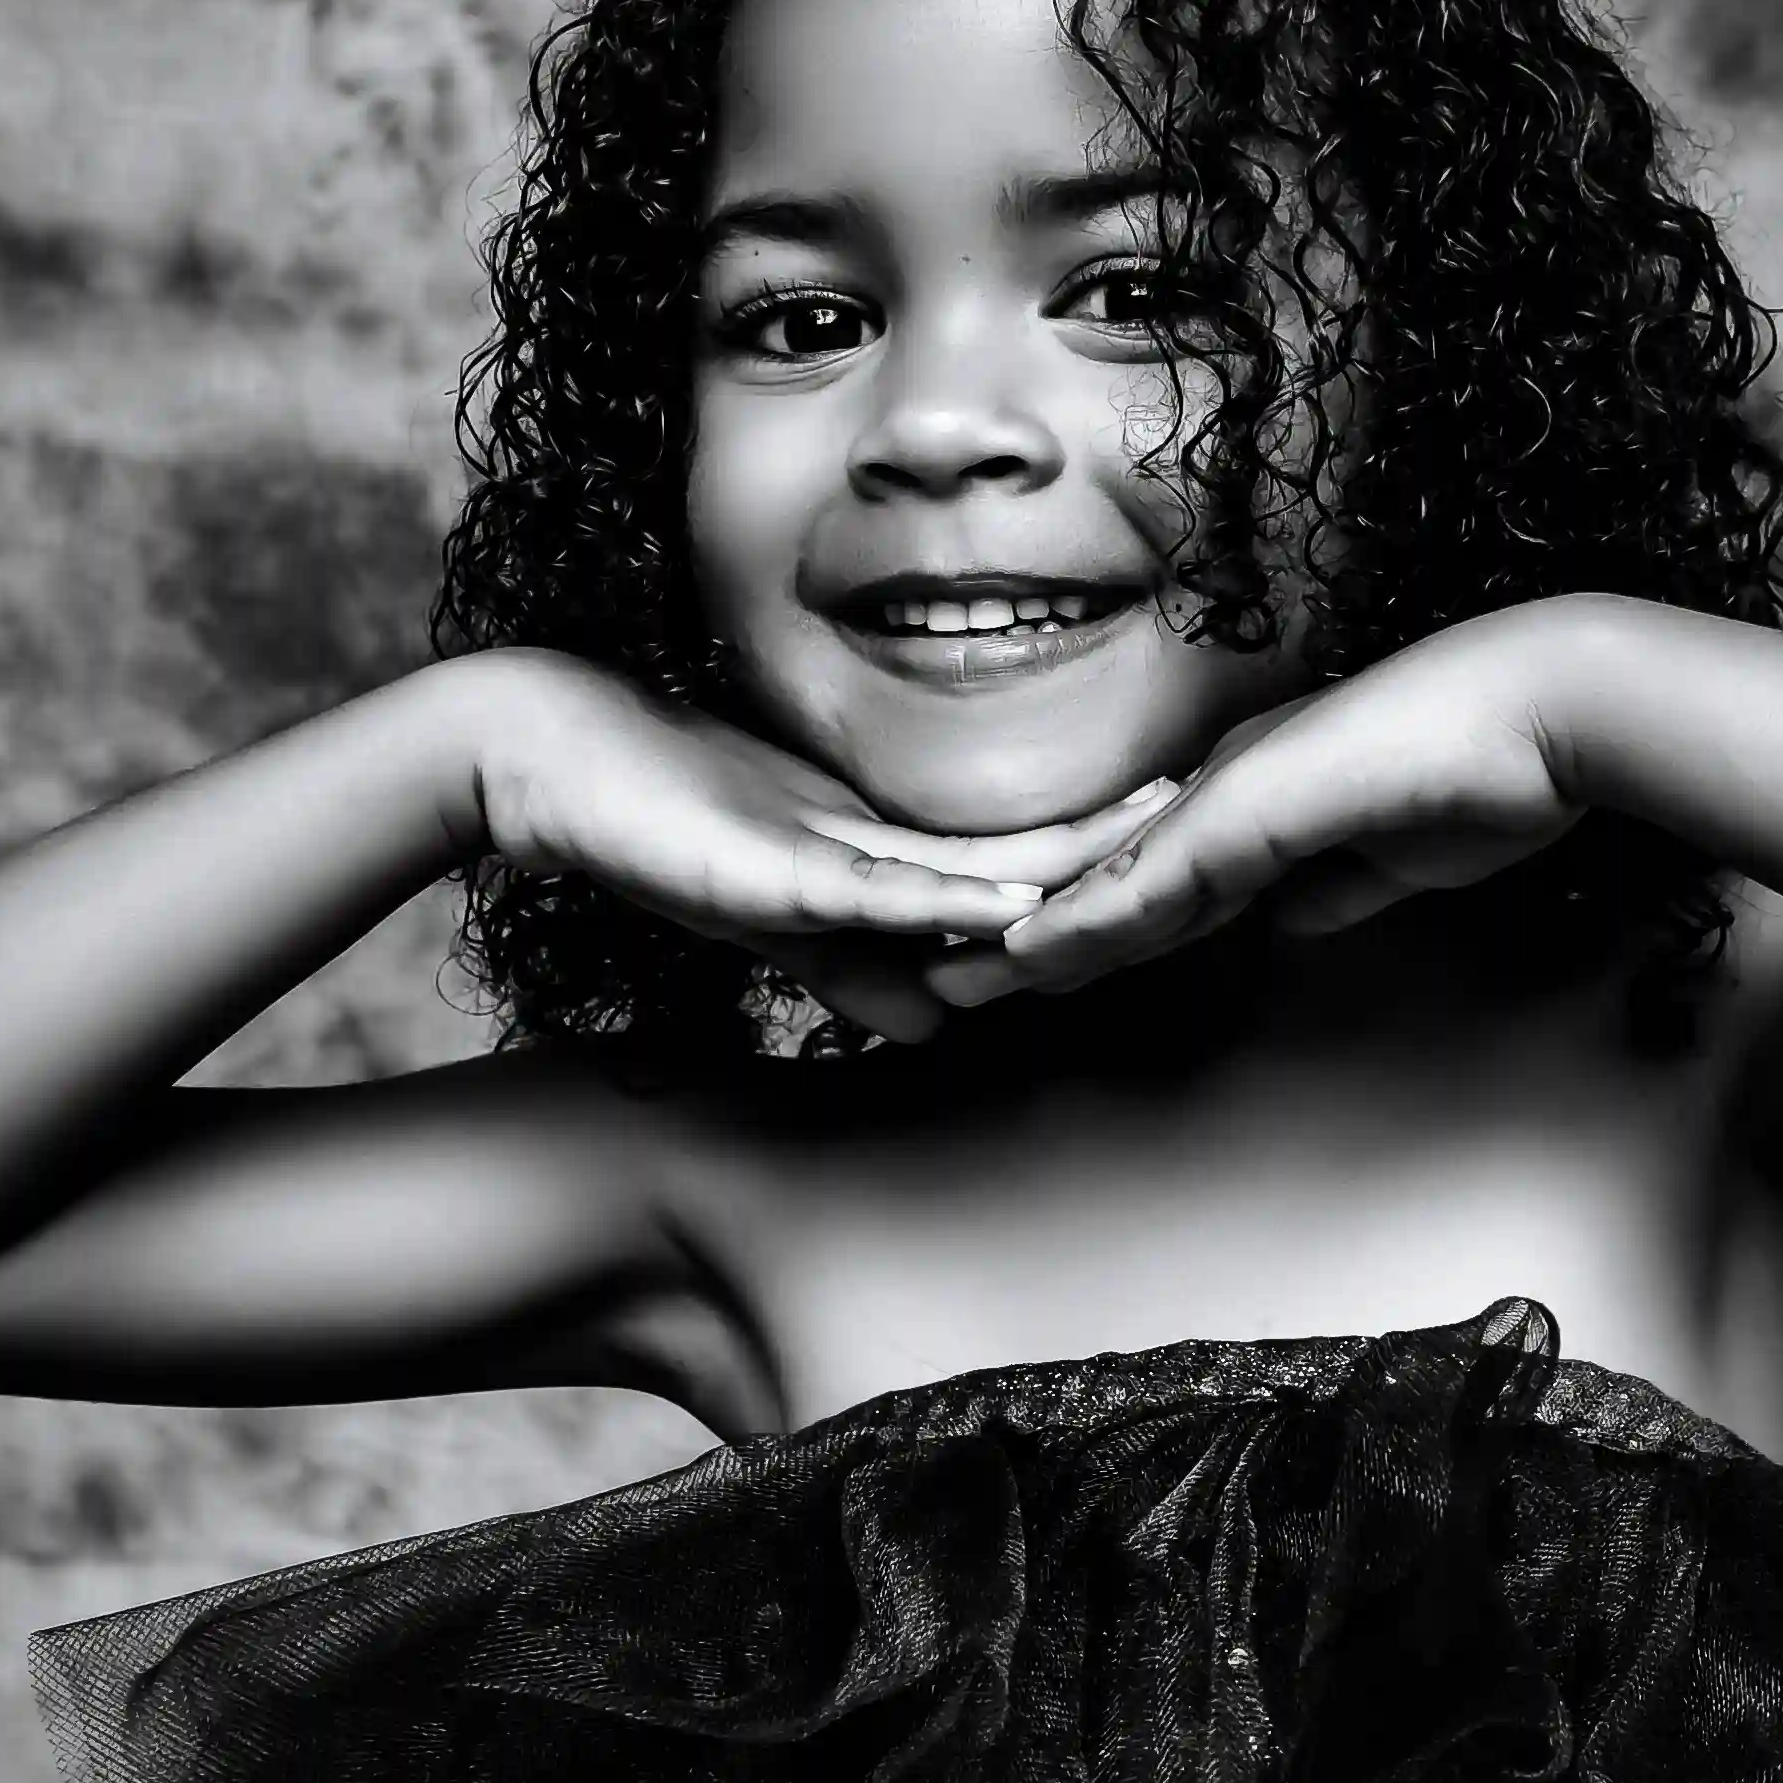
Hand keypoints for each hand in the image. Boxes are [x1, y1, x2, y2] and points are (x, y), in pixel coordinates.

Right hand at [453, 651, 1175, 1042]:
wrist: (547, 758)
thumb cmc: (657, 827)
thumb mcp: (776, 918)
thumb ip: (853, 967)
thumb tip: (937, 1025)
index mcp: (888, 854)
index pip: (1025, 873)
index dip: (1107, 878)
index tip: (1203, 873)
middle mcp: (879, 841)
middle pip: (1034, 856)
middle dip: (1128, 858)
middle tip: (1235, 833)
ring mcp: (834, 846)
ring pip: (982, 864)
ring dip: (1075, 862)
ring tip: (1169, 844)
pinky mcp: (780, 864)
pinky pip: (886, 888)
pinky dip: (955, 901)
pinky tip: (1020, 906)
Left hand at [937, 612, 1597, 1008]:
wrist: (1541, 714)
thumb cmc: (1490, 777)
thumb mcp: (1391, 861)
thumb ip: (1328, 889)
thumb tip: (1281, 922)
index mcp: (1258, 802)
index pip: (1155, 887)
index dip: (1090, 936)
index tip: (1036, 978)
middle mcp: (1224, 788)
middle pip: (1103, 882)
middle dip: (1024, 938)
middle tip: (943, 981)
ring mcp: (1229, 792)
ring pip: (1103, 882)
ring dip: (1023, 941)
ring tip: (945, 981)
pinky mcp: (1247, 805)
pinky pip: (1149, 879)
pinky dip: (1084, 922)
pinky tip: (1026, 954)